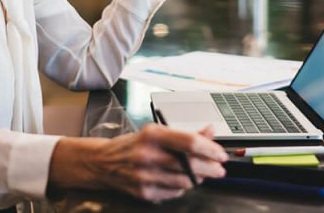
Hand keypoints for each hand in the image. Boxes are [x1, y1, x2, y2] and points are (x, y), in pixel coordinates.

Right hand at [50, 124, 227, 200]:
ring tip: (202, 173)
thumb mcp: (156, 132)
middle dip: (211, 168)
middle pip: (190, 165)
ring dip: (199, 178)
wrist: (102, 162)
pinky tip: (183, 180)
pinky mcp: (144, 192)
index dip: (210, 149)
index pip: (189, 142)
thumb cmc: (132, 144)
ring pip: (185, 181)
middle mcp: (148, 155)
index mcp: (152, 135)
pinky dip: (183, 187)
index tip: (220, 154)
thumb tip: (210, 131)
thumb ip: (184, 133)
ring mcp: (145, 176)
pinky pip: (174, 192)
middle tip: (219, 168)